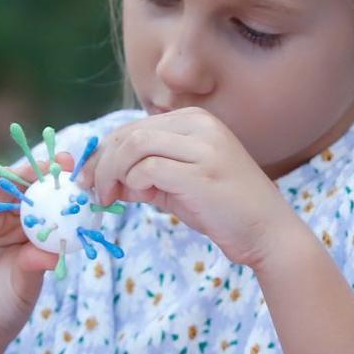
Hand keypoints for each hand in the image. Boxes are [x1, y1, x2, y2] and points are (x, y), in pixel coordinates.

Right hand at [0, 159, 63, 353]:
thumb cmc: (2, 309)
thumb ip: (36, 263)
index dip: (63, 191)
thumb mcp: (25, 284)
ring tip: (38, 167)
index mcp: (25, 234)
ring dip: (16, 174)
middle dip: (44, 174)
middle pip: (23, 190)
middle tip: (65, 163)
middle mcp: (1, 223)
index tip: (84, 180)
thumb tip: (59, 248)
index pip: (45, 205)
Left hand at [83, 109, 302, 271]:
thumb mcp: (180, 184)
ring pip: (132, 147)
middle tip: (89, 190)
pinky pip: (146, 170)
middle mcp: (199, 125)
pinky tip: (131, 199)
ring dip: (109, 174)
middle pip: (128, 134)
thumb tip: (101, 176)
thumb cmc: (224, 209)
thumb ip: (145, 174)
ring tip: (106, 198)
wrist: (267, 232)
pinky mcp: (200, 172)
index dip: (102, 151)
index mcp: (195, 121)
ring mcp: (202, 146)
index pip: (133, 127)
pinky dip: (130, 184)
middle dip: (99, 163)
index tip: (85, 176)